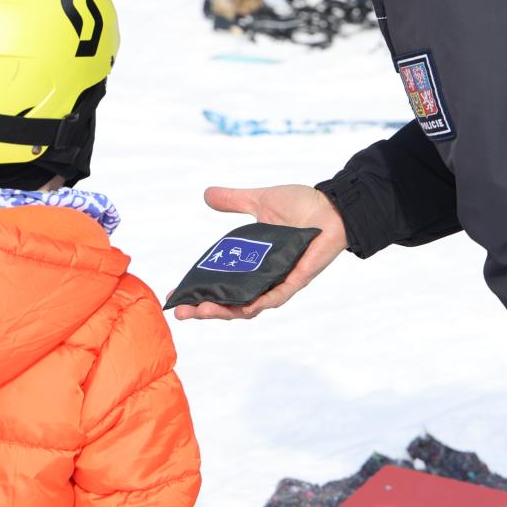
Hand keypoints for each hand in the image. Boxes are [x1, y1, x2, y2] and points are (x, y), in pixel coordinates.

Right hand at [171, 184, 347, 320]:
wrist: (333, 204)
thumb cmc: (303, 205)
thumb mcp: (260, 201)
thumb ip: (234, 200)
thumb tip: (206, 194)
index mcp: (254, 264)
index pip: (222, 286)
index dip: (198, 293)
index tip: (174, 297)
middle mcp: (265, 278)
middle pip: (231, 303)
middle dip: (205, 310)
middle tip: (181, 311)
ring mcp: (281, 281)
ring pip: (249, 306)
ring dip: (225, 311)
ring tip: (201, 311)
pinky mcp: (297, 279)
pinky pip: (277, 296)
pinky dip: (259, 303)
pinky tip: (241, 308)